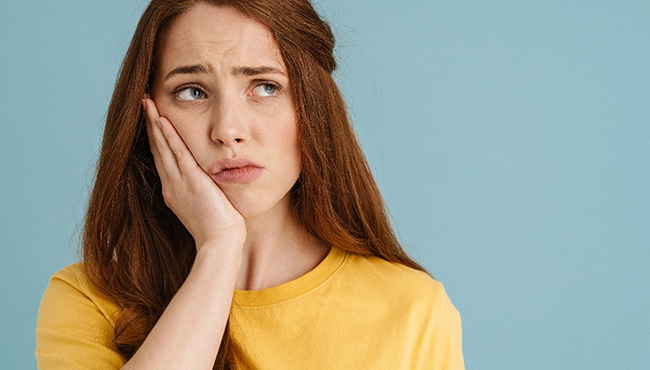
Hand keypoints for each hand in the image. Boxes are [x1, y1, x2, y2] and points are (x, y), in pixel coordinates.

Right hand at [143, 97, 245, 249]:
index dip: (156, 138)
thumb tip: (210, 184)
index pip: (163, 159)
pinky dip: (168, 135)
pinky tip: (162, 120)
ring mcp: (179, 183)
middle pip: (157, 149)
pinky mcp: (191, 181)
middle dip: (150, 125)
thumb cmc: (219, 231)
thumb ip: (204, 192)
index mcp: (174, 192)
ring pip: (163, 147)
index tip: (153, 120)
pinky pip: (177, 153)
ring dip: (154, 123)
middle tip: (144, 104)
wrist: (220, 244)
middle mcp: (172, 185)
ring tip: (147, 103)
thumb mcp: (208, 206)